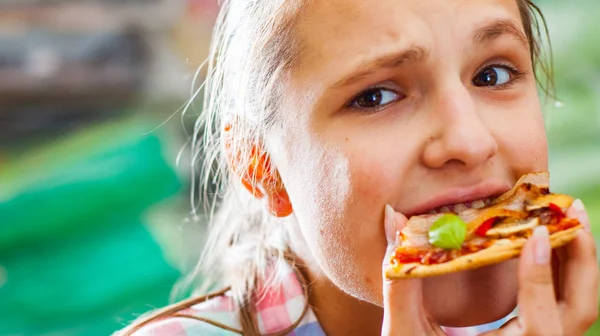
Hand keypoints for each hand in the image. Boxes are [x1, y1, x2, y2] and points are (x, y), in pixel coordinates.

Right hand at [381, 200, 598, 335]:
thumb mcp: (405, 332)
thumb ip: (400, 280)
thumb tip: (395, 220)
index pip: (540, 327)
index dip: (541, 277)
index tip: (537, 233)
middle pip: (581, 309)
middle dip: (583, 256)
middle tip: (571, 209)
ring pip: (580, 304)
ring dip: (578, 257)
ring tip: (567, 214)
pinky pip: (566, 302)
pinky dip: (564, 268)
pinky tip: (549, 240)